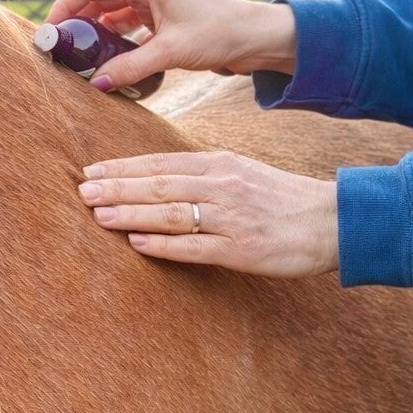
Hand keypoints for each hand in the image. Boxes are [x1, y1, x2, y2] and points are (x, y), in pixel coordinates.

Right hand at [45, 0, 297, 92]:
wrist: (260, 37)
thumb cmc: (221, 32)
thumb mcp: (171, 52)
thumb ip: (130, 67)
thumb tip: (97, 84)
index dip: (65, 6)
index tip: (50, 31)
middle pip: (98, 1)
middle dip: (78, 26)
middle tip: (61, 52)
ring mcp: (157, 5)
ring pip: (115, 19)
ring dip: (99, 39)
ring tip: (82, 64)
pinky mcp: (166, 23)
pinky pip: (132, 33)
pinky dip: (120, 47)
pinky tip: (113, 68)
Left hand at [76, 151, 338, 277]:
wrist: (330, 220)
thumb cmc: (283, 198)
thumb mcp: (243, 172)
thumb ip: (205, 174)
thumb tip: (161, 179)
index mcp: (220, 164)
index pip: (161, 164)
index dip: (124, 168)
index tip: (91, 171)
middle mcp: (222, 186)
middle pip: (159, 186)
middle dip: (117, 188)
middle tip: (81, 191)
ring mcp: (230, 218)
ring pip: (170, 214)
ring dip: (131, 215)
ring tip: (98, 215)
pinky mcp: (241, 249)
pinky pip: (194, 247)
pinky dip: (163, 246)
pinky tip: (137, 245)